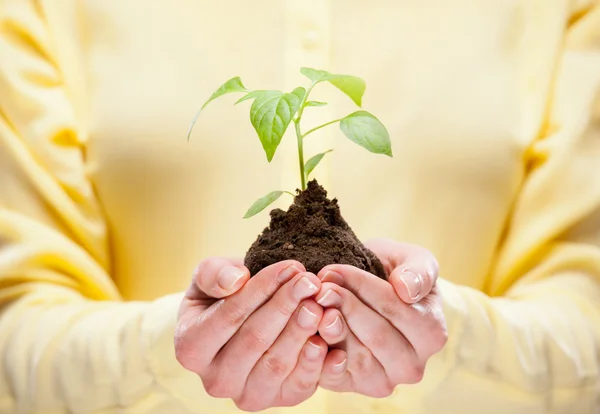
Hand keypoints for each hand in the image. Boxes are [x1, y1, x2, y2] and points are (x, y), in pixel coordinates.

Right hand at [175, 257, 327, 410]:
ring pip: (277, 363)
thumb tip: (235, 281)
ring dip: (302, 331)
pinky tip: (329, 339)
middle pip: (255, 340)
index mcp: (191, 347)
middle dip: (286, 307)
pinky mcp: (279, 400)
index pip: (230, 316)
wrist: (243, 322)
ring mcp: (247, 395)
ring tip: (320, 303)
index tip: (289, 267)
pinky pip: (299, 385)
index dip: (261, 290)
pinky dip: (317, 364)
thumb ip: (212, 274)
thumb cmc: (223, 295)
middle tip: (310, 282)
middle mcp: (215, 379)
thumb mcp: (209, 277)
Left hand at [314, 238, 446, 396]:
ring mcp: (383, 380)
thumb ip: (419, 271)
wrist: (368, 290)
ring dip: (329, 327)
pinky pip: (334, 377)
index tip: (335, 271)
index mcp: (432, 333)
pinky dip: (318, 355)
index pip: (395, 309)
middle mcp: (412, 365)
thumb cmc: (392, 274)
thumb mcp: (411, 259)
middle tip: (320, 286)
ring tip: (313, 302)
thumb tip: (407, 290)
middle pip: (376, 336)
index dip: (362, 288)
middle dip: (344, 306)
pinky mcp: (352, 387)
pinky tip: (308, 330)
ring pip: (356, 357)